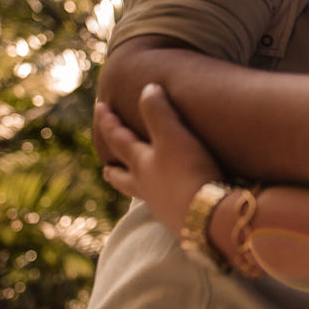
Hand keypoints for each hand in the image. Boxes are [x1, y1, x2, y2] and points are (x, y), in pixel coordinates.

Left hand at [98, 83, 223, 235]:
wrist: (209, 217)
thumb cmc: (188, 171)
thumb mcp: (173, 135)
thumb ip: (158, 110)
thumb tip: (147, 88)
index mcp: (140, 164)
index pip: (118, 140)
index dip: (109, 122)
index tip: (99, 107)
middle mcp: (147, 186)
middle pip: (123, 177)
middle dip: (114, 170)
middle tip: (105, 168)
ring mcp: (162, 206)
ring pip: (141, 195)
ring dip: (134, 187)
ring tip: (134, 186)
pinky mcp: (180, 220)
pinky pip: (164, 207)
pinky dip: (161, 199)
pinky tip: (170, 201)